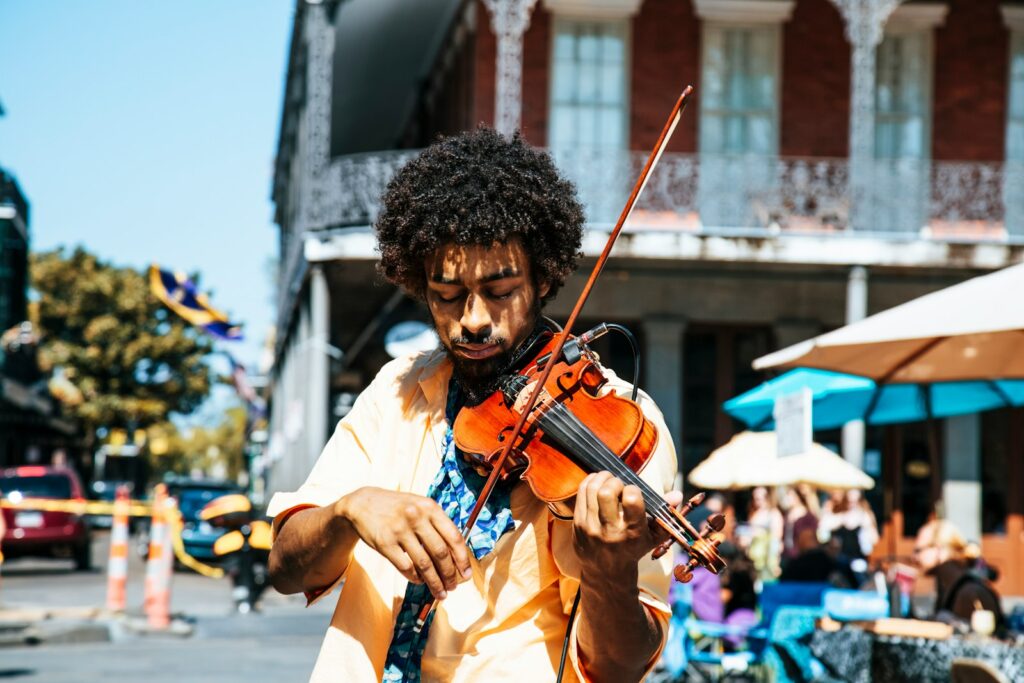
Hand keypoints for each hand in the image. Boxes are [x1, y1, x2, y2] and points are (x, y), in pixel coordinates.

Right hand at [337, 487, 472, 598]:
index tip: (467, 574)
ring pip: (424, 564)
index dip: (462, 558)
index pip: (454, 536)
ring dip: (435, 582)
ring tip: (440, 592)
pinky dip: (416, 578)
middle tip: (453, 587)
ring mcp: (400, 530)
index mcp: (430, 507)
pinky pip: (406, 567)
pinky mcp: (385, 543)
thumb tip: (456, 555)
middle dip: (450, 574)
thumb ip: (437, 525)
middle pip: (440, 553)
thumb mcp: (419, 506)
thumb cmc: (398, 508)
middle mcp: (416, 517)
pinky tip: (420, 581)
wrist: (362, 504)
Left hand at [571, 471, 682, 579]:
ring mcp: (591, 527)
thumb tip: (677, 494)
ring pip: (592, 489)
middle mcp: (610, 530)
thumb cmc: (634, 548)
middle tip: (619, 485)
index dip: (633, 489)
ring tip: (608, 480)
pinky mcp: (577, 524)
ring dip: (602, 478)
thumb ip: (665, 514)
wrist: (606, 571)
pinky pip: (581, 493)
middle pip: (607, 492)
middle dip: (615, 481)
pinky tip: (597, 484)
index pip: (631, 499)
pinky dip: (590, 482)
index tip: (633, 493)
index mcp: (632, 532)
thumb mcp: (654, 536)